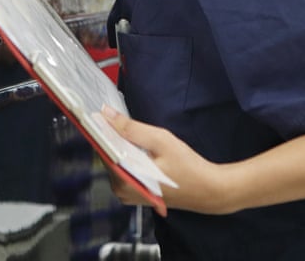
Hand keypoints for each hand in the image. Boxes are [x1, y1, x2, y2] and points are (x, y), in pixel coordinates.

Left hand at [101, 106, 235, 215]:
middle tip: (114, 114)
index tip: (97, 111)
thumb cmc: (188, 167)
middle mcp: (121, 191)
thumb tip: (107, 115)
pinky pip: (123, 168)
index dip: (100, 128)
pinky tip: (135, 143)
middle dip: (111, 135)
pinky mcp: (135, 192)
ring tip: (124, 126)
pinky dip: (127, 154)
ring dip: (119, 144)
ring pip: (115, 160)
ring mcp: (128, 193)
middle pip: (107, 155)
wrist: (208, 190)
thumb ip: (131, 128)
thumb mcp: (160, 141)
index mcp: (124, 180)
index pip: (101, 149)